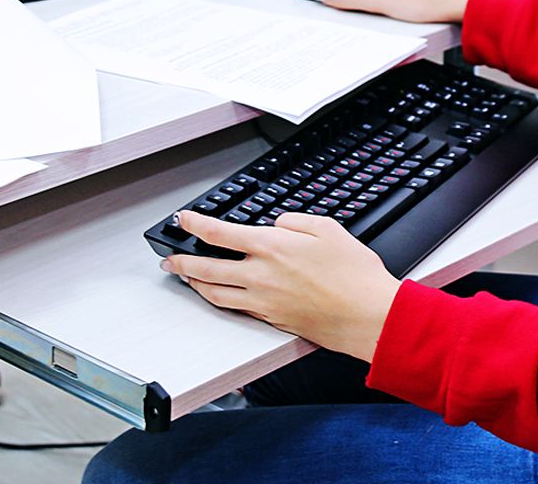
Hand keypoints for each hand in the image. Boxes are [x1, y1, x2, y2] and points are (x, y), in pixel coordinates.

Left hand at [164, 211, 401, 360]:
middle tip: (170, 258)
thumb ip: (295, 221)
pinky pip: (236, 309)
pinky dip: (220, 301)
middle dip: (182, 261)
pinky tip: (220, 297)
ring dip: (195, 285)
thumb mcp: (327, 228)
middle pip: (206, 269)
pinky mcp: (271, 319)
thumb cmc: (353, 275)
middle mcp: (261, 276)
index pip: (219, 234)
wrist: (366, 315)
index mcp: (272, 248)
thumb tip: (277, 225)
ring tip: (186, 279)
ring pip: (215, 294)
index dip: (195, 224)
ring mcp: (263, 301)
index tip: (184, 219)